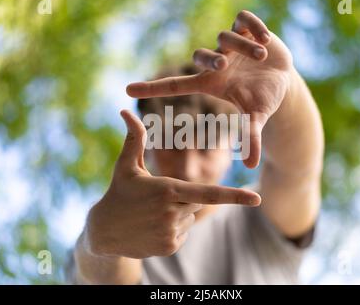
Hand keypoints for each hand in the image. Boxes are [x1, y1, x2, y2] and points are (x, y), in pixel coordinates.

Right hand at [85, 110, 260, 258]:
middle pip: (196, 201)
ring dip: (177, 214)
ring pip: (190, 217)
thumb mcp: (126, 165)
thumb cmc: (118, 192)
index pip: (208, 193)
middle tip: (155, 199)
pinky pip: (184, 233)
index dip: (234, 195)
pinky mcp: (170, 248)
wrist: (103, 232)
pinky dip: (173, 229)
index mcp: (168, 190)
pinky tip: (152, 227)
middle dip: (181, 198)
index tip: (256, 199)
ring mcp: (171, 233)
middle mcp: (172, 213)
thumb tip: (125, 111)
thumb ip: (134, 138)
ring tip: (152, 214)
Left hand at [126, 10, 293, 167]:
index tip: (127, 90)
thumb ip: (251, 138)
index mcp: (211, 82)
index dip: (153, 87)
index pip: (177, 84)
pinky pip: (244, 18)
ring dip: (243, 46)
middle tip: (224, 66)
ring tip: (261, 57)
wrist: (281, 79)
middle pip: (202, 56)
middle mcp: (218, 62)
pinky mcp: (249, 28)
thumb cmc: (262, 99)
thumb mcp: (256, 117)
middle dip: (210, 59)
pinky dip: (254, 26)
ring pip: (226, 37)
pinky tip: (265, 39)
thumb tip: (250, 167)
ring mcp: (232, 44)